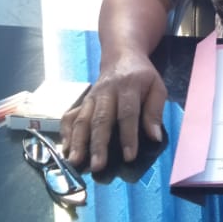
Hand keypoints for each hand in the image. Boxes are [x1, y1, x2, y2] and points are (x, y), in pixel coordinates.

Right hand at [60, 49, 166, 171]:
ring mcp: (91, 97)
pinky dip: (65, 133)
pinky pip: (70, 116)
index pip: (127, 113)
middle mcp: (106, 92)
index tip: (128, 157)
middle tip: (97, 166)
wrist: (121, 55)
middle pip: (100, 119)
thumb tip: (154, 137)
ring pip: (82, 119)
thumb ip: (155, 111)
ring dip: (78, 142)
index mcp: (129, 86)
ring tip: (75, 162)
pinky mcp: (82, 101)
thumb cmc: (142, 76)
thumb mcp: (157, 87)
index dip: (128, 136)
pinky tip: (65, 150)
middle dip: (98, 144)